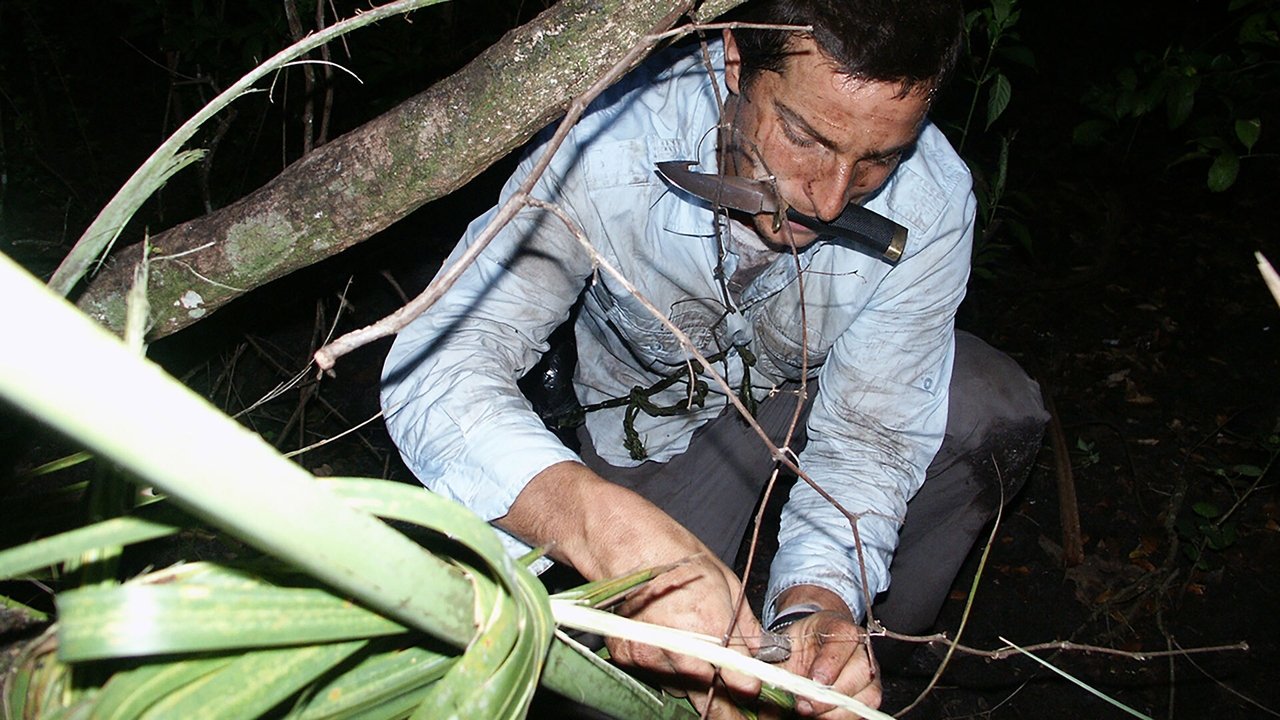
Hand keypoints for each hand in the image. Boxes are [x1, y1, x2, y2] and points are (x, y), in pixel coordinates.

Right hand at [499, 462, 763, 717]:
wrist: (625, 546)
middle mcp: (677, 646)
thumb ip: (744, 622)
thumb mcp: (724, 580)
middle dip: (719, 696)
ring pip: (679, 687)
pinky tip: (666, 645)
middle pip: (705, 691)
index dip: (745, 685)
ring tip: (691, 657)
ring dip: (690, 681)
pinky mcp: (627, 656)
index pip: (734, 673)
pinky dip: (664, 669)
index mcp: (708, 625)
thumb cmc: (677, 556)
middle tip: (729, 699)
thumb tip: (759, 649)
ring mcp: (648, 653)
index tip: (751, 690)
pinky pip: (654, 676)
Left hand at [766, 586, 880, 718]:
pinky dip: (844, 716)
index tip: (814, 681)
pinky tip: (823, 717)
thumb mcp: (781, 646)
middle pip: (861, 672)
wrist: (807, 648)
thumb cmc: (796, 645)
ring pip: (868, 695)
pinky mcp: (870, 692)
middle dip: (832, 694)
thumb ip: (774, 663)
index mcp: (840, 627)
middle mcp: (861, 648)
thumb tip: (756, 681)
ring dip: (838, 711)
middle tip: (805, 707)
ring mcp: (870, 671)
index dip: (830, 662)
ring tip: (811, 714)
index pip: (845, 638)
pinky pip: (866, 710)